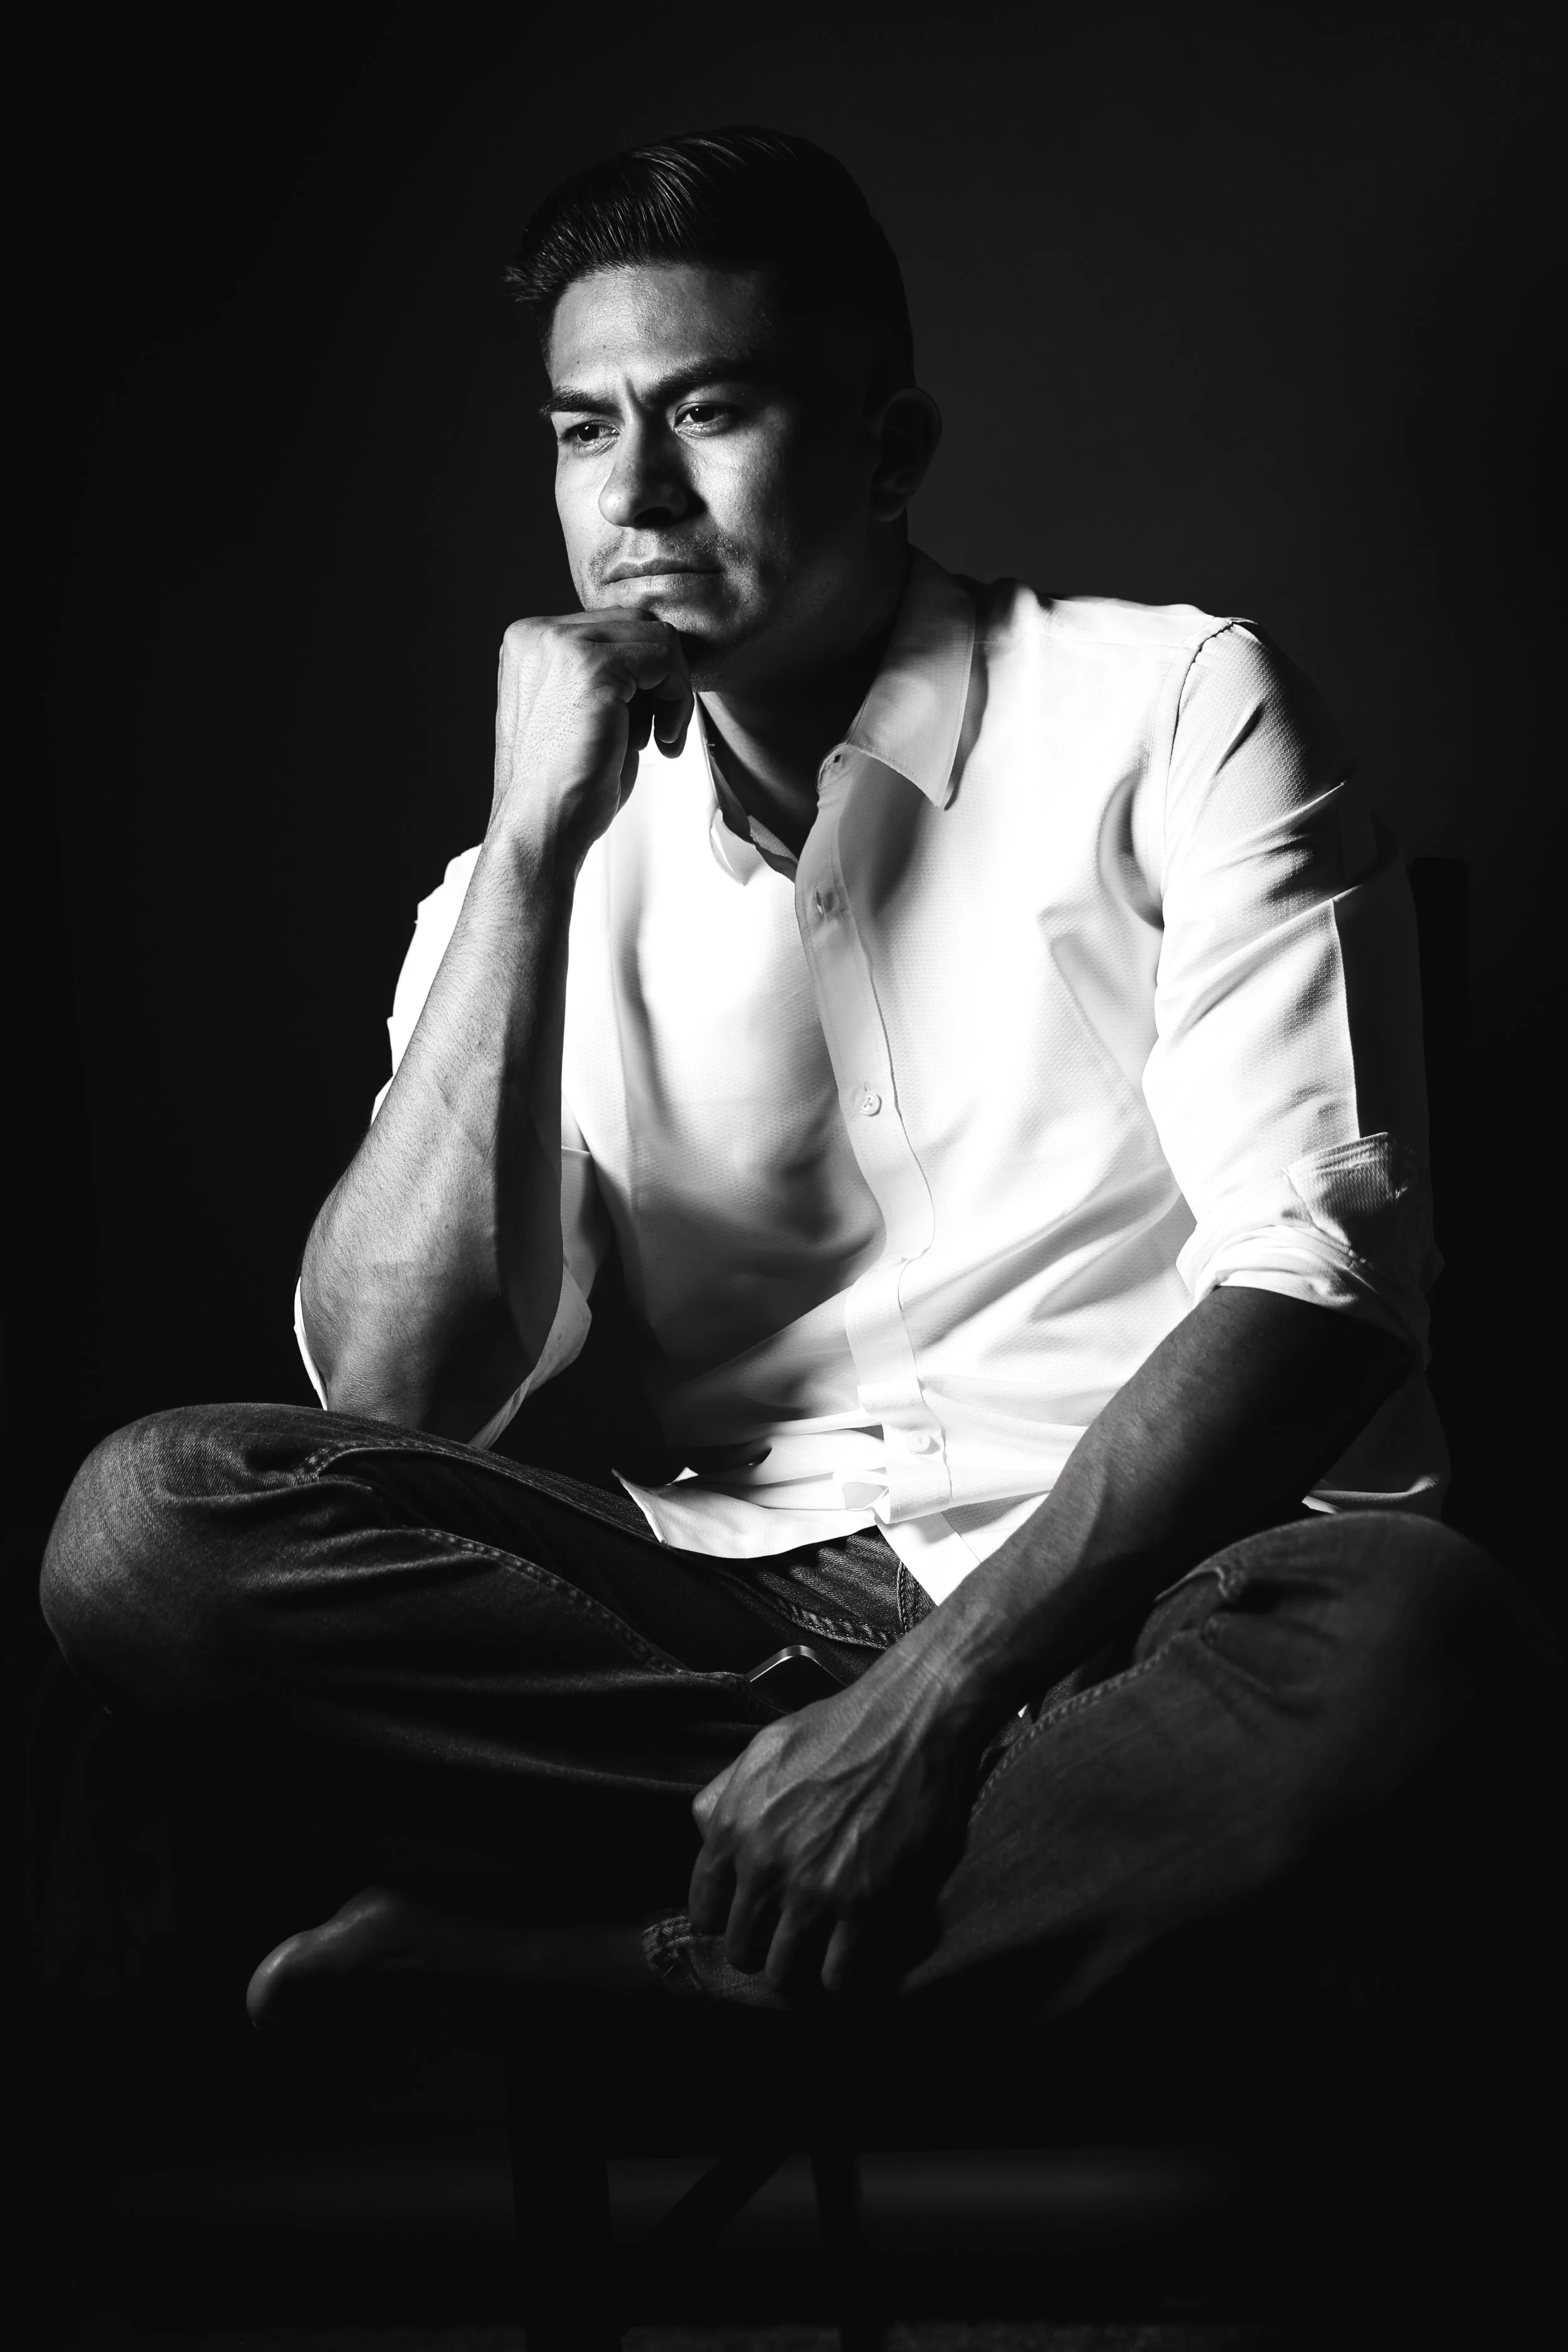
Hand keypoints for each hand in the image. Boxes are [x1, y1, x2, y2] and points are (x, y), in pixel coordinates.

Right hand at [490, 609, 693, 867]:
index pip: (612, 627)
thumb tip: (659, 653)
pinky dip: (677, 701)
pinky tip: (662, 743)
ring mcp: (562, 644)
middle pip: (636, 624)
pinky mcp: (592, 666)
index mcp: (530, 642)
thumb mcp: (579, 711)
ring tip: (658, 740)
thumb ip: (606, 674)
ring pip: (657, 637)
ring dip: (673, 691)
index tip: (643, 725)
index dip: (642, 675)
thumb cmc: (563, 786)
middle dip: (662, 678)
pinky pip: (664, 659)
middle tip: (658, 732)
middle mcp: (538, 633)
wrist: (541, 826)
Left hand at [687, 1649, 977, 1999]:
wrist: (911, 1720)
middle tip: (785, 1939)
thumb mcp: (763, 1749)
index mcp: (733, 1828)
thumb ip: (726, 1795)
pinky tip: (847, 1961)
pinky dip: (840, 1977)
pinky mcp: (864, 1905)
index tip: (748, 1918)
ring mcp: (813, 1890)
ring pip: (783, 1972)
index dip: (726, 1919)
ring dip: (797, 1969)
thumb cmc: (839, 1727)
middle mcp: (764, 1865)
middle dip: (761, 1948)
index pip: (705, 1910)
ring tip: (814, 1957)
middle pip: (741, 1948)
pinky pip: (837, 1976)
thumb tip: (706, 1833)